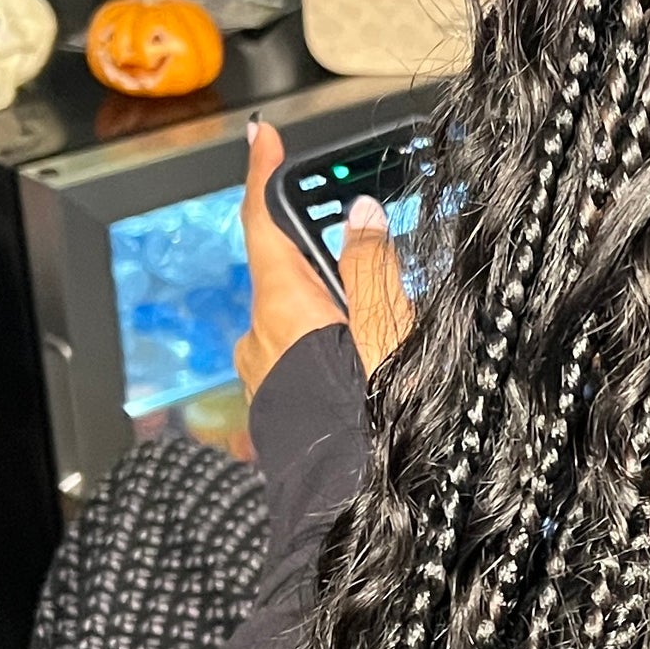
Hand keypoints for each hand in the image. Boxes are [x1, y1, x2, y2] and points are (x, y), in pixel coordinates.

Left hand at [234, 119, 413, 398]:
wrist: (344, 511)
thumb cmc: (369, 422)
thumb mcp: (389, 334)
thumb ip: (375, 271)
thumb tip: (360, 216)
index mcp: (282, 307)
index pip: (261, 224)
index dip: (261, 174)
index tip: (263, 137)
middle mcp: (260, 336)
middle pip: (289, 273)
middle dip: (331, 262)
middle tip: (381, 266)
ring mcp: (263, 373)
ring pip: (297, 318)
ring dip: (335, 313)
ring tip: (388, 335)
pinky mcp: (275, 404)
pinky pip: (298, 355)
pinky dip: (328, 347)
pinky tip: (366, 373)